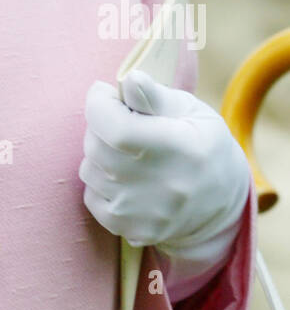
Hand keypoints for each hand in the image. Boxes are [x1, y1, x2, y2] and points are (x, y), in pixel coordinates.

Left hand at [79, 70, 250, 262]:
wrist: (220, 205)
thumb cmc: (203, 146)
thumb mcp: (191, 111)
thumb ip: (154, 96)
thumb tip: (129, 79)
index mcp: (174, 147)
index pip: (114, 126)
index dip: (100, 102)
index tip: (106, 93)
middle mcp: (156, 184)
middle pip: (96, 144)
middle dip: (101, 124)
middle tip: (123, 121)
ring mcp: (139, 212)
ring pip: (89, 168)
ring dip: (100, 154)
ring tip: (129, 153)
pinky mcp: (129, 230)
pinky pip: (91, 195)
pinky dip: (101, 182)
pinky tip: (126, 177)